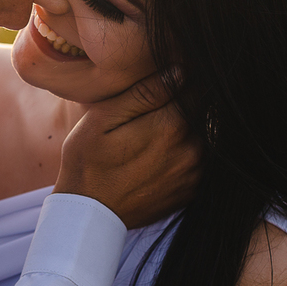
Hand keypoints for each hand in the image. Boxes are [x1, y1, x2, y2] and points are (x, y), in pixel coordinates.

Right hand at [55, 72, 198, 228]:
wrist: (89, 214)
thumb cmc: (88, 161)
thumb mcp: (103, 118)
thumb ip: (144, 93)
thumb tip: (180, 71)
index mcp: (172, 125)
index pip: (193, 86)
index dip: (177, 82)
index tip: (157, 90)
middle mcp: (192, 149)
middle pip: (197, 112)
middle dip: (177, 108)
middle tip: (143, 119)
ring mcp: (194, 173)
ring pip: (198, 136)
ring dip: (181, 133)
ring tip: (146, 142)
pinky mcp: (191, 190)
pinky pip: (195, 161)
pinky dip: (180, 156)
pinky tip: (152, 161)